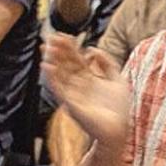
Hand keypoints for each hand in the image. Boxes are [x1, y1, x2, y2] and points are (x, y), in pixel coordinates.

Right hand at [44, 32, 130, 150]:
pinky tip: (47, 66)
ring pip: (59, 73)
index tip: (63, 35)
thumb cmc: (119, 109)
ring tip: (46, 47)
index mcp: (89, 78)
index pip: (76, 59)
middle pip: (65, 63)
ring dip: (52, 60)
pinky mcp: (69, 103)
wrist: (117, 130)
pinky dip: (51, 77)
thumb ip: (107, 62)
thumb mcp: (117, 79)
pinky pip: (57, 88)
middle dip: (58, 50)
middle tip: (51, 37)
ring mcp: (72, 93)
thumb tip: (92, 49)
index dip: (70, 47)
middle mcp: (78, 84)